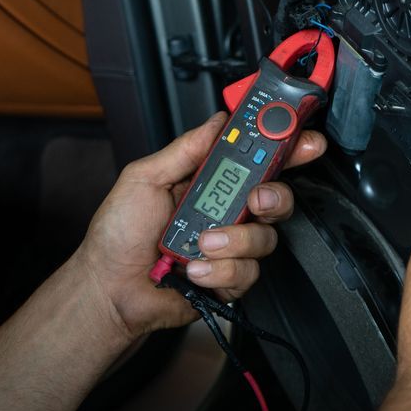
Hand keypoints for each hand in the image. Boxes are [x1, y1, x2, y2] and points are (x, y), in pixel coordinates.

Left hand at [73, 112, 325, 338]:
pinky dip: (219, 270)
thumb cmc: (118, 236)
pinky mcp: (230, 279)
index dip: (285, 148)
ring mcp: (230, 246)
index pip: (256, 160)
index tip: (302, 140)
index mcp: (209, 183)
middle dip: (274, 195)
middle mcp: (226, 213)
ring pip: (265, 238)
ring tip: (200, 243)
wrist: (108, 289)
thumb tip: (218, 122)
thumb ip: (185, 149)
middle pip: (276, 197)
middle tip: (256, 198)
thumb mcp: (144, 178)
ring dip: (233, 240)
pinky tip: (194, 268)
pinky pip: (248, 272)